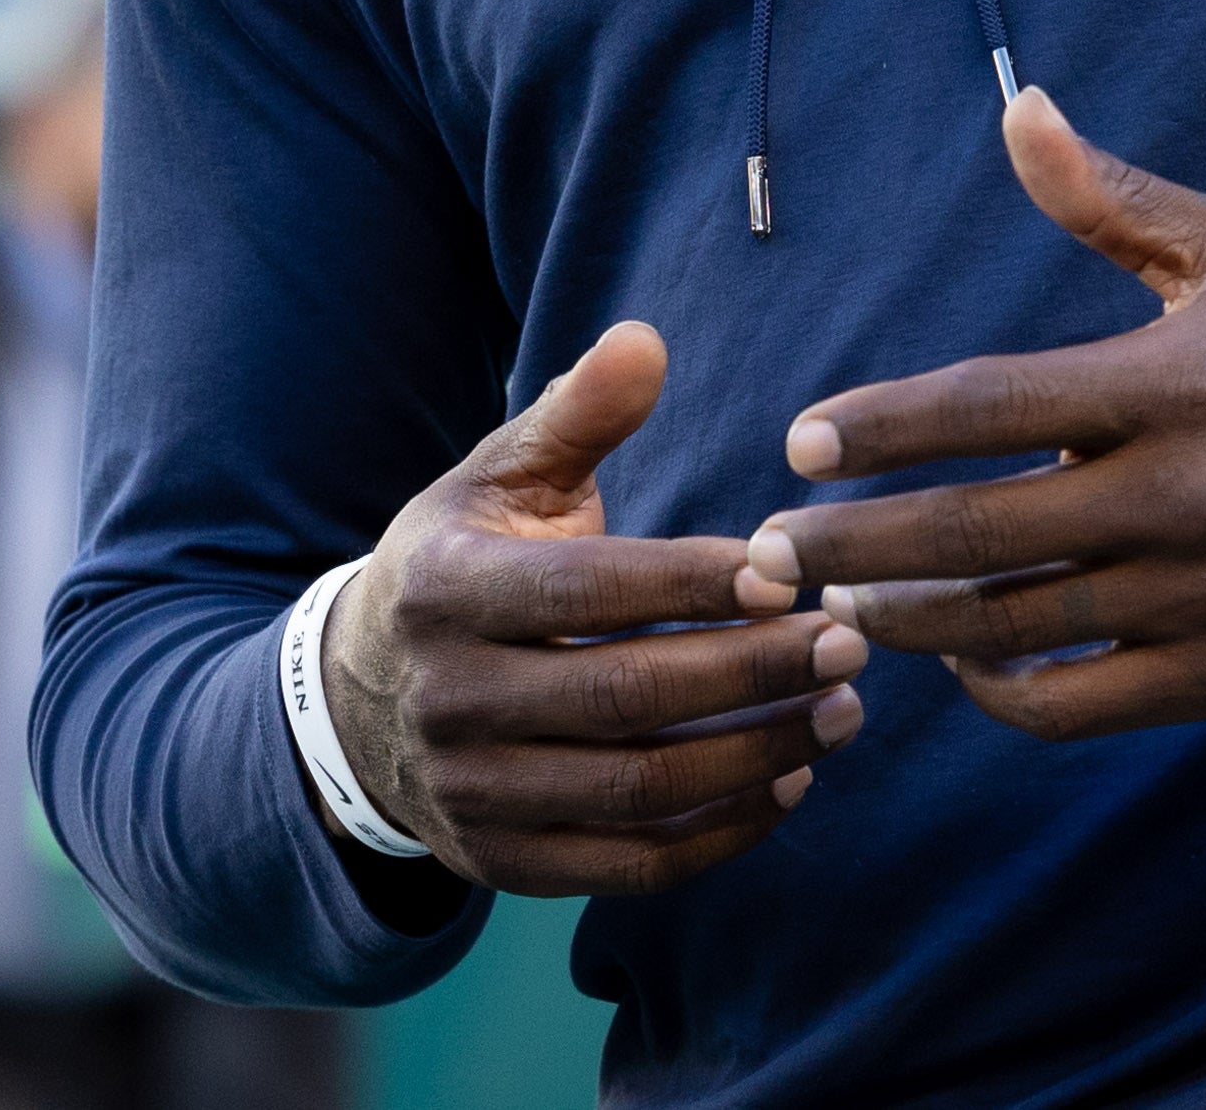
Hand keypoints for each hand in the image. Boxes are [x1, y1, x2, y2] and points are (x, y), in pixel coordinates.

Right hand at [320, 322, 870, 895]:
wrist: (356, 700)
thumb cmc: (464, 564)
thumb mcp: (498, 478)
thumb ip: (578, 414)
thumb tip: (647, 339)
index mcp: (446, 591)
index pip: (588, 592)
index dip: (694, 583)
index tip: (788, 568)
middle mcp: (449, 700)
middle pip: (625, 696)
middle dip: (751, 670)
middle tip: (849, 639)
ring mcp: (471, 794)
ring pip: (637, 788)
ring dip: (757, 754)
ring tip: (843, 710)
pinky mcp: (501, 864)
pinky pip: (627, 865)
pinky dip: (718, 835)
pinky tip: (790, 785)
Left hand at [729, 85, 1205, 739]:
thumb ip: (1115, 200)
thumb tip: (1019, 110)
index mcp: (1175, 380)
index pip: (989, 404)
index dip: (883, 423)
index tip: (803, 438)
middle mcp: (1183, 491)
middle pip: (974, 529)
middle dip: (853, 542)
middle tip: (773, 544)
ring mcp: (1202, 592)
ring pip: (1011, 624)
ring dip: (906, 620)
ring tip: (842, 603)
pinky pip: (1077, 703)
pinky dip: (999, 694)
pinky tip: (960, 663)